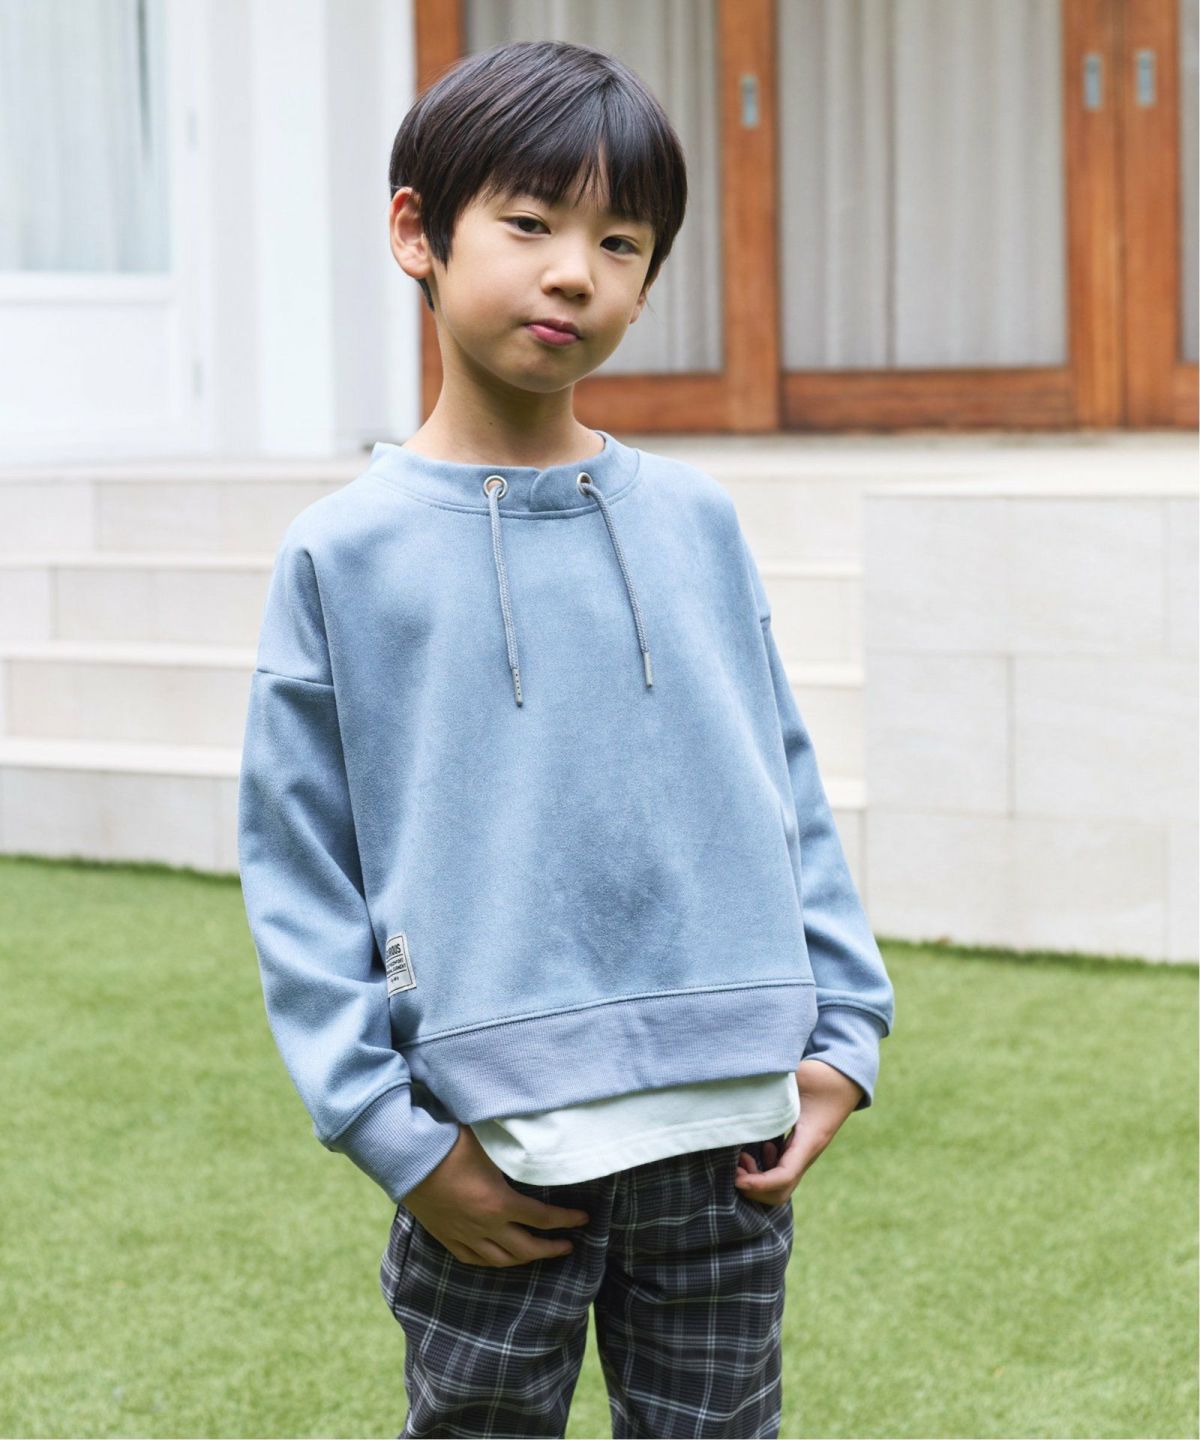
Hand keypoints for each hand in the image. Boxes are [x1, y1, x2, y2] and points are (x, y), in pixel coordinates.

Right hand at [402, 1125, 590, 1267]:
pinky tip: (499, 1258)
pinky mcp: (446, 1236)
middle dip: (551, 1249)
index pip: (543, 1218)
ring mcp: (464, 1235)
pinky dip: (491, 1261)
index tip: (584, 1220)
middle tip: (568, 1246)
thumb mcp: (491, 1142)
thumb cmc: (450, 1142)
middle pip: (526, 1248)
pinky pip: (473, 1258)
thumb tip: (541, 1139)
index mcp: (500, 1203)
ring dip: (524, 1259)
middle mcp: (485, 1226)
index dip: (566, 1221)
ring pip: (500, 1260)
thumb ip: (516, 1147)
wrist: (407, 1156)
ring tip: (538, 1254)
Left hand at [734, 1059, 864, 1205]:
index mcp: (808, 1140)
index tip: (736, 1177)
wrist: (844, 1081)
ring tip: (742, 1157)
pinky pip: (779, 1171)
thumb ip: (775, 1079)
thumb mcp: (800, 1075)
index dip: (759, 1183)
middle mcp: (805, 1153)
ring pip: (778, 1185)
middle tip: (735, 1167)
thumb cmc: (823, 1076)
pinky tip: (759, 1147)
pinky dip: (763, 1169)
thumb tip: (747, 1075)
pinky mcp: (796, 1148)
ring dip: (757, 1179)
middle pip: (780, 1192)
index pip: (784, 1176)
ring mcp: (801, 1154)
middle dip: (754, 1188)